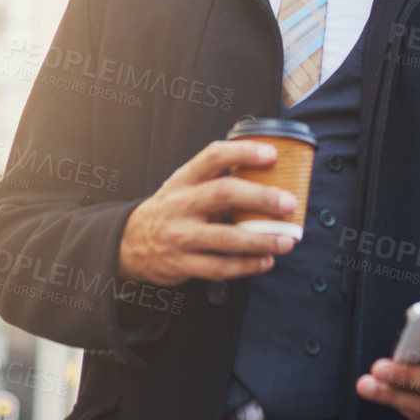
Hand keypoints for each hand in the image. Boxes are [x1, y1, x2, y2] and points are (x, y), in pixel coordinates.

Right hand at [119, 139, 298, 285]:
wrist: (130, 242)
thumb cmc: (171, 209)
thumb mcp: (185, 187)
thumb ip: (217, 181)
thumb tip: (270, 179)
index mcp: (184, 179)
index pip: (213, 157)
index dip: (243, 153)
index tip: (272, 155)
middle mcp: (180, 204)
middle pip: (223, 194)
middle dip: (261, 198)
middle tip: (289, 203)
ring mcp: (180, 236)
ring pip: (225, 238)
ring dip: (261, 240)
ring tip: (287, 241)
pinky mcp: (181, 264)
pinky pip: (219, 267)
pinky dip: (247, 266)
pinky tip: (266, 261)